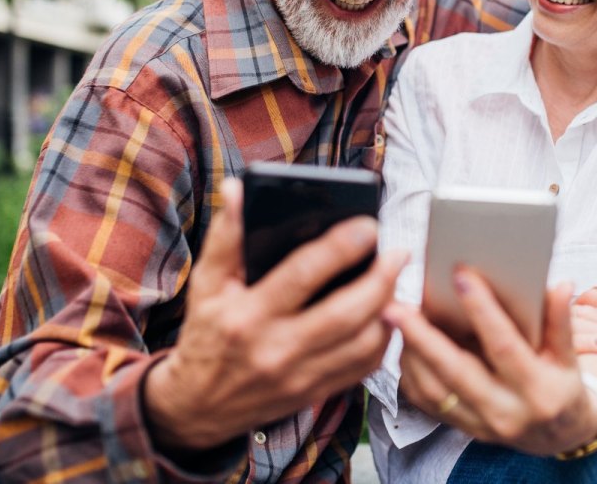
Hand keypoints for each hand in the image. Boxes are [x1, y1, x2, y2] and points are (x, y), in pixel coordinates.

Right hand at [144, 178, 407, 451]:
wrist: (197, 406)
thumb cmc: (206, 335)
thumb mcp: (206, 284)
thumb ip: (225, 236)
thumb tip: (238, 190)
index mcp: (248, 315)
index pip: (303, 274)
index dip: (341, 246)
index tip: (368, 225)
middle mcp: (277, 349)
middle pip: (346, 313)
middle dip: (381, 279)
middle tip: (398, 253)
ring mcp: (300, 376)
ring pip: (363, 343)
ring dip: (389, 309)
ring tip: (395, 280)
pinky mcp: (315, 393)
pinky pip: (364, 369)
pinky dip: (383, 340)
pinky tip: (385, 315)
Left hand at [386, 270, 596, 456]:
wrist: (559, 436)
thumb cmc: (562, 385)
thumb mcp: (570, 356)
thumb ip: (561, 321)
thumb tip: (560, 284)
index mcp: (537, 389)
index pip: (504, 346)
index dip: (483, 310)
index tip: (461, 275)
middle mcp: (506, 411)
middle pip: (456, 372)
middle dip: (423, 338)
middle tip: (396, 306)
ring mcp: (481, 425)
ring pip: (434, 391)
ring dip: (410, 353)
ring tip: (395, 318)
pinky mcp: (464, 429)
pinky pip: (427, 403)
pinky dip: (411, 373)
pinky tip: (403, 345)